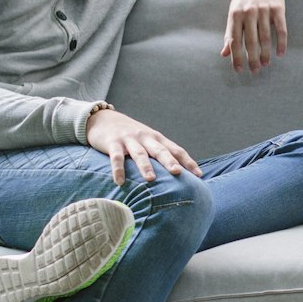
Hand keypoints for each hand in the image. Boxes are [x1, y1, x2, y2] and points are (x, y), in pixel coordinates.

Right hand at [86, 107, 200, 183]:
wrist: (103, 119)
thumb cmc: (130, 135)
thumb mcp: (147, 140)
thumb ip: (160, 153)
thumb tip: (179, 173)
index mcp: (157, 138)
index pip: (176, 150)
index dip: (188, 161)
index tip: (198, 175)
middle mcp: (145, 138)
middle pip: (159, 150)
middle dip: (169, 161)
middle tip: (177, 172)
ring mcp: (129, 140)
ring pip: (139, 154)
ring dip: (145, 166)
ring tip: (151, 179)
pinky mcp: (113, 143)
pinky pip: (116, 157)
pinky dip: (118, 169)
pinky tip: (120, 182)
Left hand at [221, 0, 286, 72]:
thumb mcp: (233, 12)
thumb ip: (229, 33)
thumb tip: (224, 54)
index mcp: (235, 15)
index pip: (234, 40)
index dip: (236, 57)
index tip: (239, 70)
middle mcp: (249, 12)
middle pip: (250, 41)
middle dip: (252, 59)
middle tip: (255, 70)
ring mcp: (264, 10)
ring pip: (265, 37)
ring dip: (266, 54)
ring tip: (265, 64)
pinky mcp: (278, 8)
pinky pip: (281, 29)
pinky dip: (281, 43)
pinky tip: (280, 54)